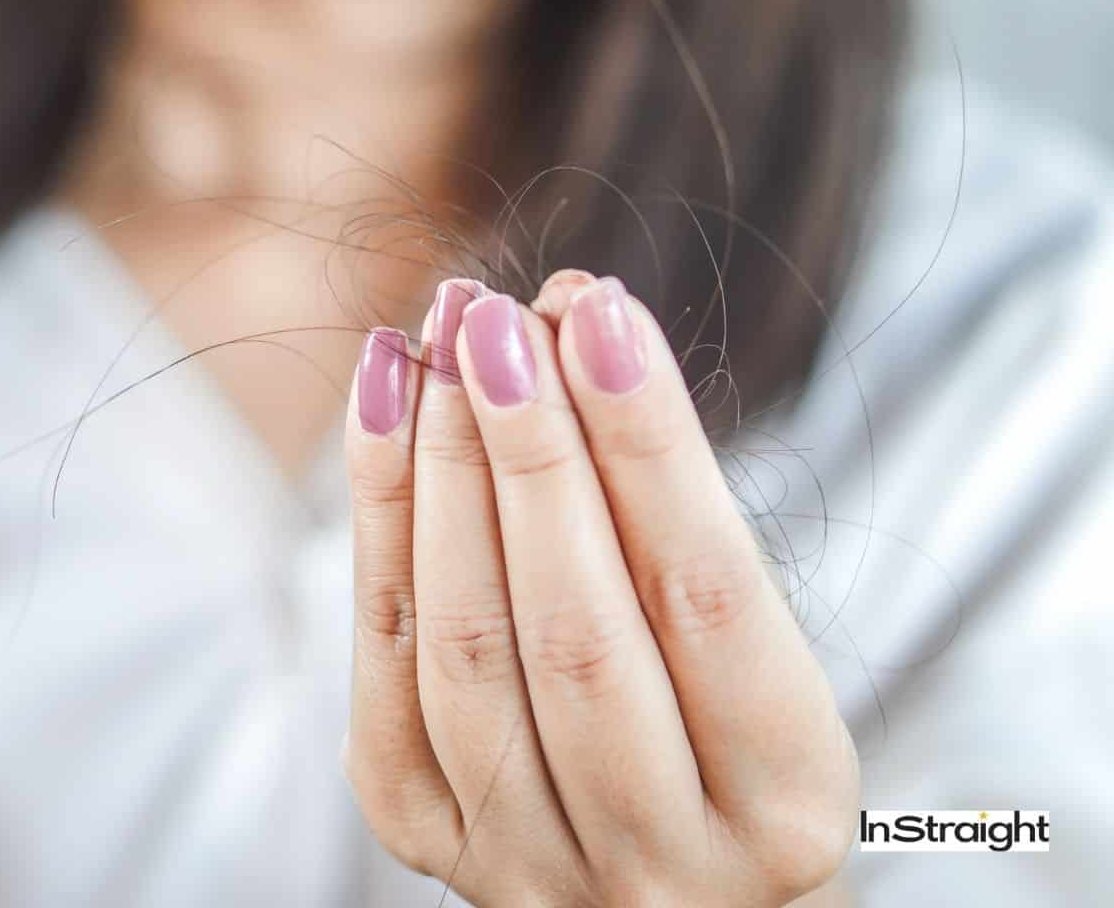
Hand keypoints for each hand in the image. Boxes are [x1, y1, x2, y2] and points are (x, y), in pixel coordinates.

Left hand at [343, 271, 857, 906]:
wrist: (655, 844)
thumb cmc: (720, 712)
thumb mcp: (746, 633)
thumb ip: (667, 506)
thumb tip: (573, 326)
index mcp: (783, 803)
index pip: (706, 594)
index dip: (648, 443)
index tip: (601, 313)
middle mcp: (662, 864)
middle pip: (575, 630)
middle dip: (530, 448)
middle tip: (501, 317)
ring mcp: (531, 861)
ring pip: (466, 648)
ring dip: (445, 469)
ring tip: (446, 342)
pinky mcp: (428, 832)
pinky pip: (387, 668)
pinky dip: (381, 519)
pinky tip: (387, 405)